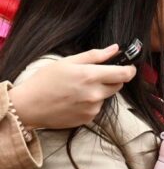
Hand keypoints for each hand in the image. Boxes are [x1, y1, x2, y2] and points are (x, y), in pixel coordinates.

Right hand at [9, 45, 135, 128]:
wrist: (28, 106)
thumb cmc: (45, 81)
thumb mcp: (68, 62)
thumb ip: (95, 55)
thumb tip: (115, 49)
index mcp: (91, 76)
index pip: (125, 74)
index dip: (129, 69)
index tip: (127, 67)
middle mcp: (95, 94)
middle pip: (118, 85)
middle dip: (112, 79)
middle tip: (94, 76)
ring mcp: (92, 108)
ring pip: (107, 96)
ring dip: (100, 92)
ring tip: (79, 89)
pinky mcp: (88, 119)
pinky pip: (97, 108)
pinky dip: (91, 103)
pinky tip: (75, 100)